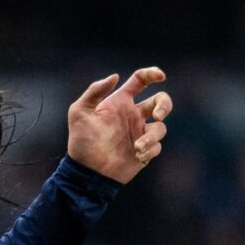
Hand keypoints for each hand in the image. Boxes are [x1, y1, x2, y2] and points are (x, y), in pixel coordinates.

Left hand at [67, 67, 172, 183]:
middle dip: (165, 105)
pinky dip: (150, 150)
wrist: (86, 171)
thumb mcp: (79, 111)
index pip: (140, 81)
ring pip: (161, 127)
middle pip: (160, 101)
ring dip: (151, 137)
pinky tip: (137, 156)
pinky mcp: (145, 151)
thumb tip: (115, 76)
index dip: (152, 74)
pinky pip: (157, 147)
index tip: (160, 76)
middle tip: (156, 116)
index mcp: (119, 102)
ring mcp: (139, 133)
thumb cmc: (81, 140)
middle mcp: (133, 115)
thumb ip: (95, 91)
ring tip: (137, 147)